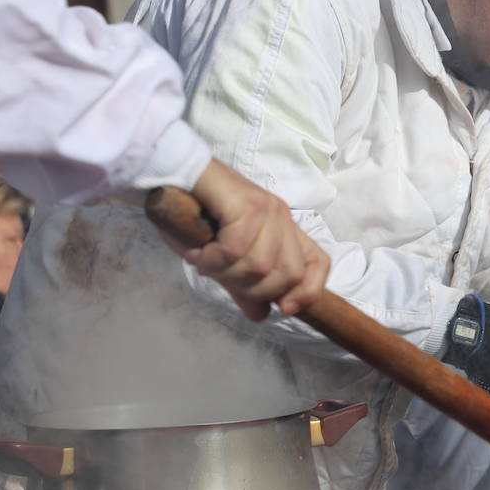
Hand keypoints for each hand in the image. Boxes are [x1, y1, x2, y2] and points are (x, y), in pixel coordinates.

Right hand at [180, 159, 330, 320]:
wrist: (171, 175)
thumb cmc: (195, 214)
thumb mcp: (222, 258)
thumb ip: (243, 284)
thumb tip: (260, 314)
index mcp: (283, 229)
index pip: (318, 263)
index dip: (309, 291)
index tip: (283, 308)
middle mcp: (281, 217)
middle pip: (290, 273)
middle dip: (254, 289)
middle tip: (223, 276)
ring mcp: (267, 209)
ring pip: (261, 266)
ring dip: (226, 272)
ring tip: (206, 258)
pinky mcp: (247, 204)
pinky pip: (236, 250)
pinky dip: (212, 259)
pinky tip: (200, 250)